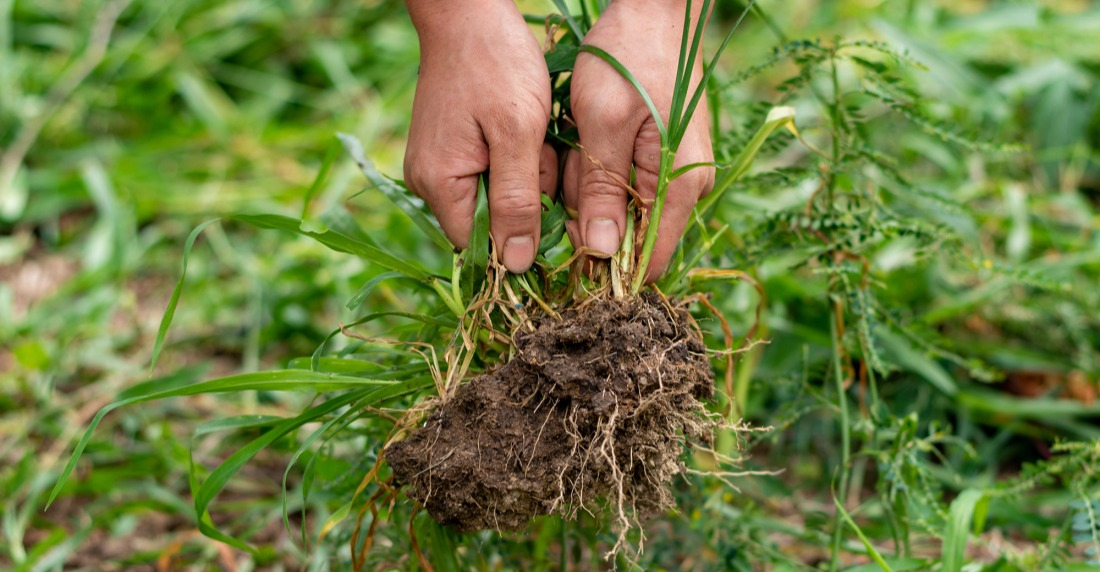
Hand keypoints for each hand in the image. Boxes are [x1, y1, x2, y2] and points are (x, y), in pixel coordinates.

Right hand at [404, 0, 557, 272]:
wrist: (468, 12)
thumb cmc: (496, 64)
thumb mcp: (518, 133)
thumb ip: (517, 202)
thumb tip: (515, 267)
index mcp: (439, 184)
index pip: (481, 247)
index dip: (520, 239)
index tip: (552, 208)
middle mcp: (429, 182)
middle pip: (491, 224)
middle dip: (527, 197)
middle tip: (540, 152)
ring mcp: (437, 165)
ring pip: (497, 197)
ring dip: (526, 176)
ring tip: (534, 135)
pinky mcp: (451, 149)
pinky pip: (491, 173)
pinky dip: (517, 158)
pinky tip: (525, 130)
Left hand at [563, 0, 714, 281]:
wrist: (655, 10)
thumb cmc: (629, 58)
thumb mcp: (603, 123)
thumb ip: (601, 191)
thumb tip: (604, 254)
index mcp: (679, 187)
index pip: (648, 262)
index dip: (605, 268)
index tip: (564, 252)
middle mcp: (686, 188)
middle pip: (630, 238)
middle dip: (588, 216)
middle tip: (562, 173)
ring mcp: (675, 173)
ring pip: (619, 210)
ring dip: (586, 190)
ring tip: (573, 146)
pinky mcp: (661, 159)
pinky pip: (621, 183)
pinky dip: (594, 170)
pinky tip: (583, 142)